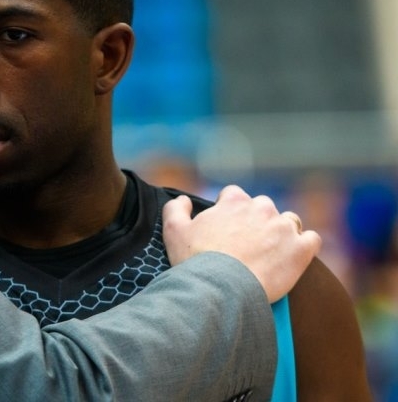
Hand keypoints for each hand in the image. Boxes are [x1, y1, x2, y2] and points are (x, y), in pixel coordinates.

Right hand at [162, 185, 321, 302]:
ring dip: (283, 233)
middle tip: (247, 245)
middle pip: (263, 207)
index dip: (229, 210)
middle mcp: (261, 208)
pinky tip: (295, 258)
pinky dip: (305, 247)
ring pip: (290, 221)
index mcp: (234, 201)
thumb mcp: (174, 231)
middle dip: (257, 221)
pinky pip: (312, 239)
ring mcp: (284, 227)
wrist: (222, 289)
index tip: (227, 228)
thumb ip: (175, 209)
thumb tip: (183, 199)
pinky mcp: (301, 249)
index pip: (234, 195)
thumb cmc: (197, 261)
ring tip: (272, 254)